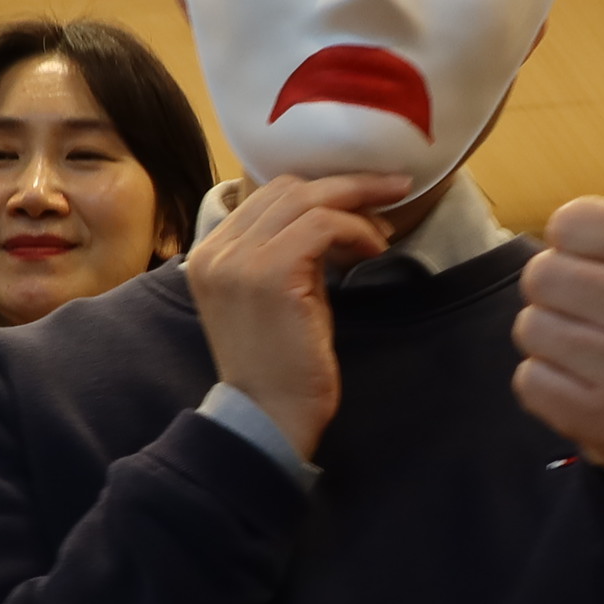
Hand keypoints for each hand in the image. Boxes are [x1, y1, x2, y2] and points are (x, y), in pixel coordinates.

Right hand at [185, 173, 407, 462]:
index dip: (323, 190)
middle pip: (288, 188)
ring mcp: (237, 260)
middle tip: (392, 190)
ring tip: (384, 230)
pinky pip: (322, 225)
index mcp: (210, 253)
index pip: (269, 196)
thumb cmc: (282, 365)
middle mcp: (216, 250)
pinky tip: (374, 250)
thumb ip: (291, 251)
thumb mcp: (279, 295)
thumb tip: (341, 214)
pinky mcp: (268, 274)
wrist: (268, 418)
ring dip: (356, 205)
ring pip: (306, 199)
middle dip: (347, 185)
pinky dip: (356, 230)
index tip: (366, 198)